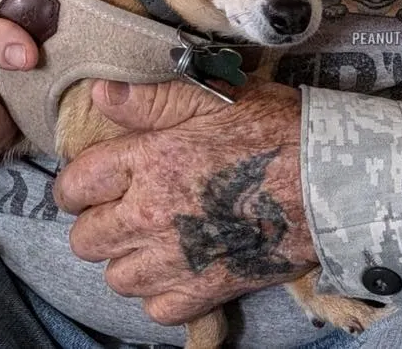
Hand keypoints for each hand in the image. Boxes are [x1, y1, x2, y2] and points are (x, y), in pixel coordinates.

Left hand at [56, 78, 317, 324]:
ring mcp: (176, 260)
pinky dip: (160, 293)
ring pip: (116, 278)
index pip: (76, 185)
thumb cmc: (273, 130)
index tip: (91, 180)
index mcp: (149, 161)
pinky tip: (177, 265)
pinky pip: (156, 309)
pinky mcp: (204, 291)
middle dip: (96, 221)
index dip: (75, 184)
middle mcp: (151, 215)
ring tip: (149, 237)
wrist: (326, 181)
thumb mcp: (213, 98)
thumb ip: (151, 99)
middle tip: (121, 207)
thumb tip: (99, 92)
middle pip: (85, 239)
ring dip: (126, 258)